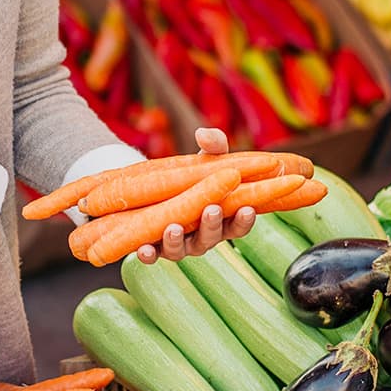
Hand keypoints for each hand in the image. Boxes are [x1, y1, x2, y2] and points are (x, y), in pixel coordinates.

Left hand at [135, 127, 254, 264]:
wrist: (155, 185)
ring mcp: (177, 244)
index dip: (244, 219)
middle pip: (210, 238)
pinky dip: (147, 255)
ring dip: (177, 241)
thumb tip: (204, 135)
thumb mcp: (204, 158)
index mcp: (220, 217)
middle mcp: (201, 236)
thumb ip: (212, 146)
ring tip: (173, 228)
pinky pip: (151, 255)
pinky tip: (142, 249)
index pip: (238, 224)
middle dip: (211, 225)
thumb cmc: (191, 174)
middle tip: (210, 210)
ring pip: (181, 250)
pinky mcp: (153, 247)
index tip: (247, 208)